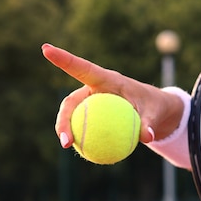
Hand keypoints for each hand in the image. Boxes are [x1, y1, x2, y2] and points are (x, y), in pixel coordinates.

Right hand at [41, 43, 184, 146]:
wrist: (154, 110)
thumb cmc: (153, 105)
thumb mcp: (155, 113)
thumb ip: (149, 123)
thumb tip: (148, 137)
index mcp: (108, 79)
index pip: (83, 68)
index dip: (64, 59)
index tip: (45, 49)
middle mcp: (95, 89)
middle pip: (71, 101)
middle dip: (63, 117)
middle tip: (65, 139)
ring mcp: (92, 102)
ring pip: (72, 114)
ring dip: (66, 129)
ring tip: (67, 145)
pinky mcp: (92, 113)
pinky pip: (81, 125)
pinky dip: (79, 136)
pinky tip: (79, 151)